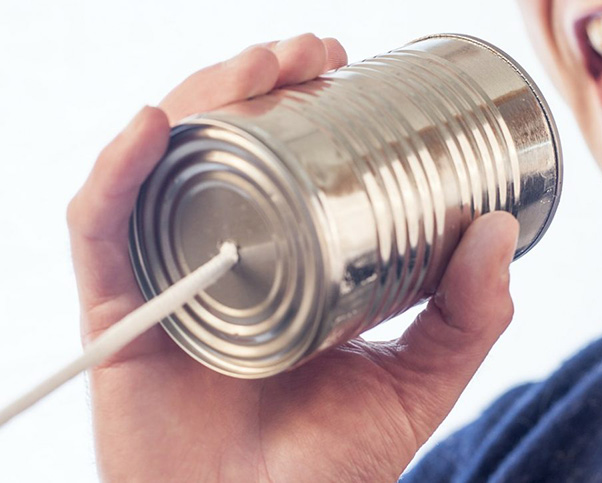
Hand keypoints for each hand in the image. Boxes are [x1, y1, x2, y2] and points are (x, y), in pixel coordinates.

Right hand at [67, 33, 518, 481]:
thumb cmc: (329, 472)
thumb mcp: (415, 385)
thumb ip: (466, 320)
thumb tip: (501, 228)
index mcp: (283, 269)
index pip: (278, 164)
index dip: (301, 104)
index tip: (342, 66)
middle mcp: (221, 261)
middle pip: (220, 149)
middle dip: (256, 81)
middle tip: (310, 51)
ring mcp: (169, 280)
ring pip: (163, 168)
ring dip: (200, 99)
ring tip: (256, 66)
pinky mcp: (119, 315)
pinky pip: (100, 231)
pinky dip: (116, 174)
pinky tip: (153, 126)